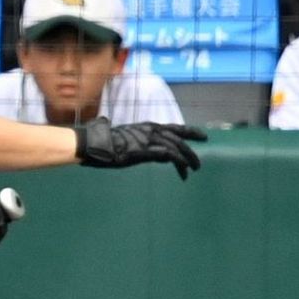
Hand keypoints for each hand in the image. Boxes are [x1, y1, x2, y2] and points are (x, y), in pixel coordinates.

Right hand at [75, 118, 206, 180]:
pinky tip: (183, 171)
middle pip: (180, 139)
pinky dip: (179, 163)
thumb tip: (159, 155)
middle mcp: (153, 130)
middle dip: (191, 152)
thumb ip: (145, 145)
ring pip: (178, 147)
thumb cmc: (106, 143)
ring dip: (187, 160)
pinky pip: (170, 156)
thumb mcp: (129, 141)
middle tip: (198, 164)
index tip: (203, 136)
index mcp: (148, 126)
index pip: (175, 128)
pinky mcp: (148, 150)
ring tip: (193, 171)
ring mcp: (150, 139)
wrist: (96, 143)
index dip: (190, 131)